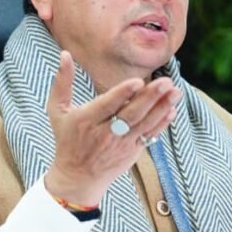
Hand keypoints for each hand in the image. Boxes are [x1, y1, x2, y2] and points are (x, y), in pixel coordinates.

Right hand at [44, 51, 180, 206]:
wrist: (77, 177)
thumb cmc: (67, 139)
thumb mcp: (57, 111)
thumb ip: (61, 82)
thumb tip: (65, 54)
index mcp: (86, 121)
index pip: (107, 105)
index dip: (122, 94)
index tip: (138, 81)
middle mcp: (104, 134)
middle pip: (131, 114)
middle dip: (150, 97)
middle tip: (166, 81)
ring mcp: (121, 144)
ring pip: (144, 124)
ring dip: (161, 107)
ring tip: (175, 92)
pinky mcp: (132, 152)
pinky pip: (149, 136)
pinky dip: (161, 124)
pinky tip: (172, 110)